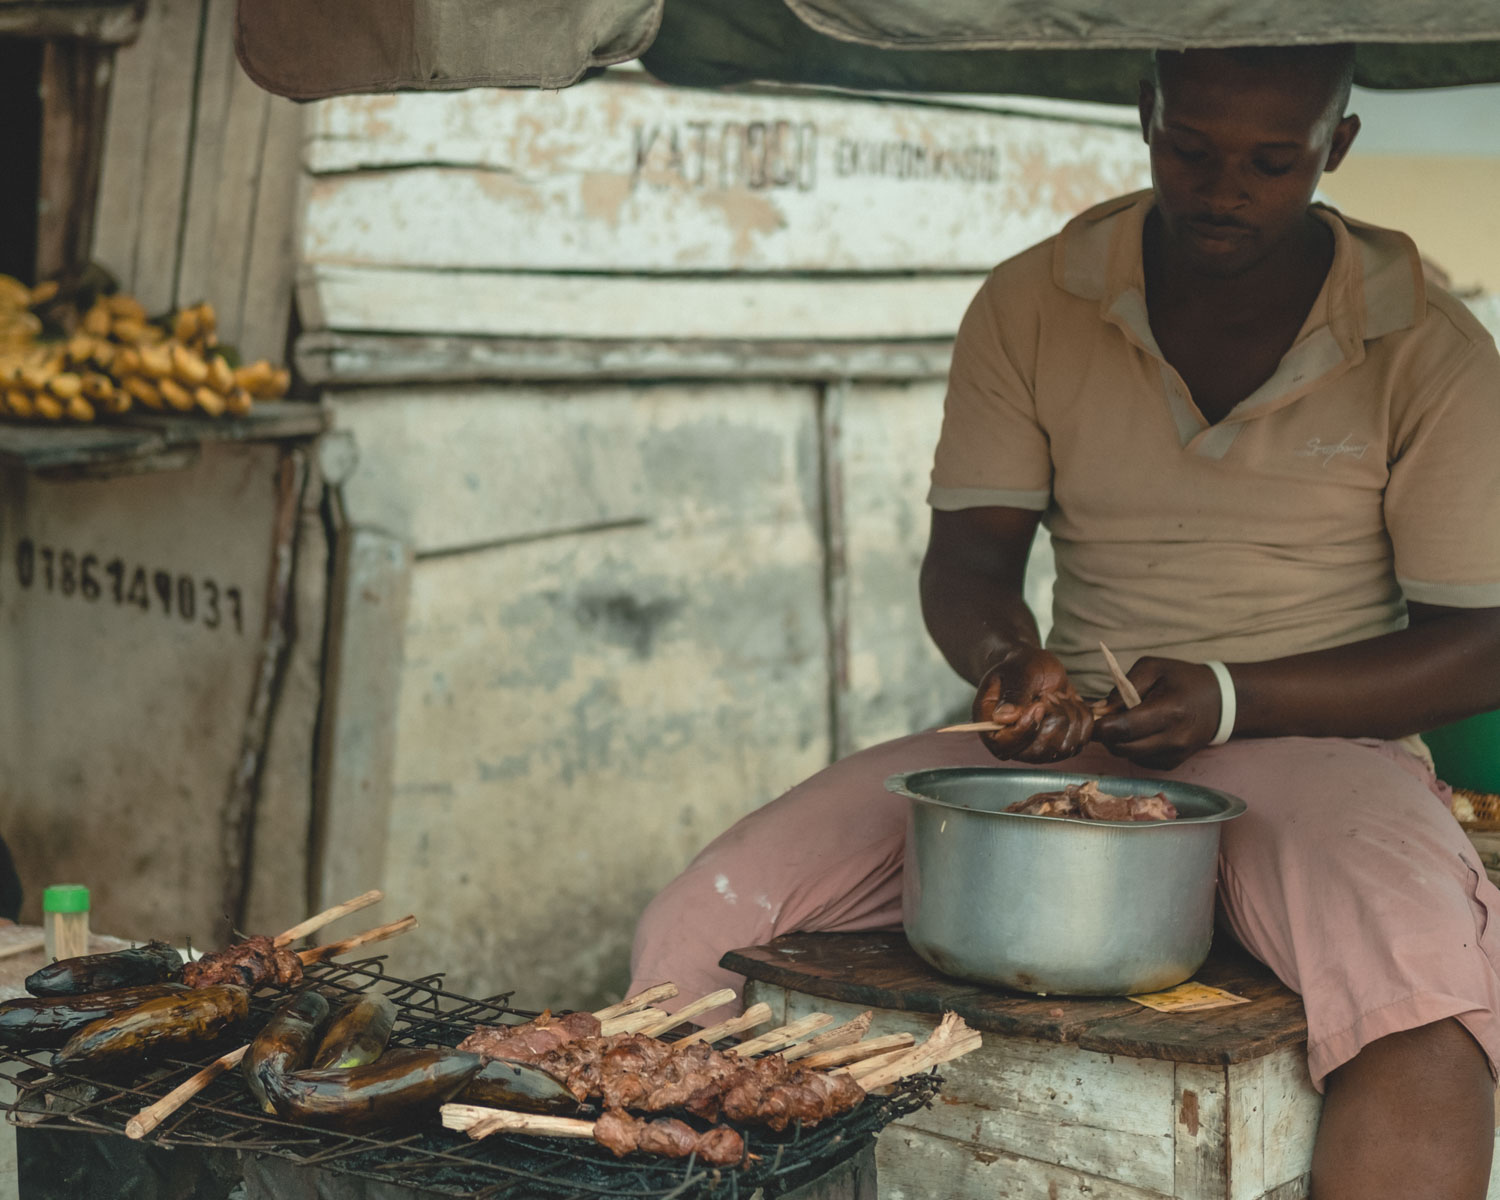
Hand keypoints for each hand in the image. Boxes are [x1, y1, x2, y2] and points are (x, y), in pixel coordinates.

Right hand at [972, 647, 1093, 761]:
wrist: (1034, 667)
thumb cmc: (1020, 667)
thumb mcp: (1017, 673)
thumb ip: (1012, 695)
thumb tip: (1003, 718)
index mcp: (991, 727)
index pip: (1004, 746)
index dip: (1025, 729)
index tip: (1038, 705)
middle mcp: (1014, 743)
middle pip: (1038, 752)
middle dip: (1052, 719)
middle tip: (1048, 695)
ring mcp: (1038, 747)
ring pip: (1064, 748)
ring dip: (1068, 716)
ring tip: (1057, 696)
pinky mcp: (1060, 744)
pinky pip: (1081, 740)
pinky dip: (1082, 717)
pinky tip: (1069, 702)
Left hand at [1091, 657, 1220, 768]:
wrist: (1219, 702)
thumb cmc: (1182, 680)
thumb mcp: (1153, 668)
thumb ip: (1123, 687)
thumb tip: (1100, 709)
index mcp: (1169, 711)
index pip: (1124, 729)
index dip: (1101, 726)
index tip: (1091, 717)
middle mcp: (1173, 739)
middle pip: (1122, 747)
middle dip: (1106, 735)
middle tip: (1104, 718)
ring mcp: (1174, 755)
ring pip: (1127, 755)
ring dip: (1118, 741)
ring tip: (1126, 721)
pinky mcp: (1172, 764)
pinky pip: (1139, 760)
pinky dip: (1132, 747)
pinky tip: (1141, 731)